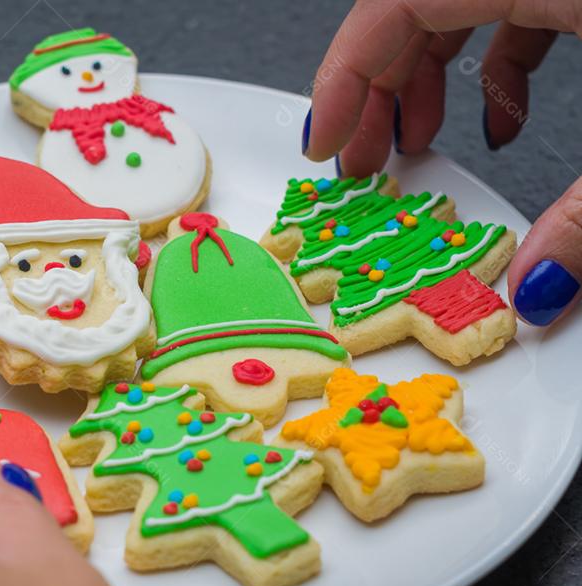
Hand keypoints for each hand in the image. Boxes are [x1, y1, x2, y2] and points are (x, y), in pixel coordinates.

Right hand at [303, 0, 580, 325]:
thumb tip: (534, 287)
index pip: (393, 5)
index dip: (341, 76)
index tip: (322, 142)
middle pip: (409, 14)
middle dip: (372, 96)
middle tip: (359, 165)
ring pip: (452, 15)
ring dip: (422, 85)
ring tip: (414, 146)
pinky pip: (509, 17)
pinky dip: (487, 76)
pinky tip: (500, 125)